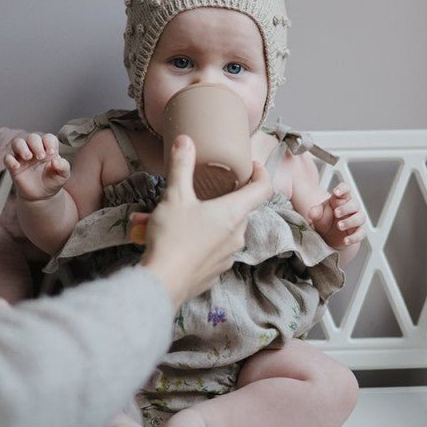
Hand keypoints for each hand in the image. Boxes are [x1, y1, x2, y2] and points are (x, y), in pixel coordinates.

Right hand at [4, 133, 70, 201]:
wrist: (42, 195)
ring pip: (17, 142)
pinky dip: (10, 160)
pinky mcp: (14, 166)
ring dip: (22, 147)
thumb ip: (63, 167)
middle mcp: (34, 150)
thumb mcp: (63, 176)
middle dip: (36, 144)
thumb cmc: (53, 181)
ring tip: (28, 157)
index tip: (52, 152)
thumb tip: (56, 160)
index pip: (48, 137)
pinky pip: (7, 158)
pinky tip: (17, 166)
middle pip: (32, 137)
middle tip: (41, 157)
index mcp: (48, 150)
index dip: (49, 141)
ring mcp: (23, 157)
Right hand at [138, 135, 271, 305]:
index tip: (251, 166)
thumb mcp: (174, 197)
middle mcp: (237, 235)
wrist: (162, 284)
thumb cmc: (172, 239)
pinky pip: (213, 249)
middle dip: (221, 198)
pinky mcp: (216, 271)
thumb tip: (185, 141)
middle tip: (200, 190)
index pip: (263, 189)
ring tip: (176, 216)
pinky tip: (177, 239)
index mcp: (234, 213)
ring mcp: (229, 255)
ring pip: (223, 229)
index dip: (261, 174)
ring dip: (205, 219)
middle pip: (240, 209)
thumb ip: (181, 167)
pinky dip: (200, 240)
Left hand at [307, 183, 365, 249]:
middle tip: (336, 213)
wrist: (327, 236)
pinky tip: (346, 240)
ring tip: (339, 226)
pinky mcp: (358, 232)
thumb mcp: (317, 215)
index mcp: (340, 199)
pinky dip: (354, 238)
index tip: (336, 193)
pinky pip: (361, 234)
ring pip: (360, 218)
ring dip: (350, 222)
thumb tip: (312, 212)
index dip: (342, 189)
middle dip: (346, 208)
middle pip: (354, 204)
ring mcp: (356, 219)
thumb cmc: (324, 220)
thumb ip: (314, 212)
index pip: (345, 189)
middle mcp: (351, 208)